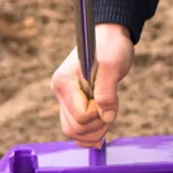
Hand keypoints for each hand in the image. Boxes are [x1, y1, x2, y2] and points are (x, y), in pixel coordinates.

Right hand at [50, 23, 134, 147]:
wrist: (108, 37)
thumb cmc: (110, 47)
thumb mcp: (113, 66)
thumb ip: (108, 92)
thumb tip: (106, 118)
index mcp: (64, 82)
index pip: (81, 116)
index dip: (99, 114)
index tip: (109, 98)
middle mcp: (59, 92)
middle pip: (74, 128)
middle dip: (97, 125)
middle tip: (111, 109)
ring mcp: (64, 99)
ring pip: (73, 132)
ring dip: (94, 131)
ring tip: (108, 115)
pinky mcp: (71, 104)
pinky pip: (74, 129)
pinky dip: (88, 135)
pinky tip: (100, 133)